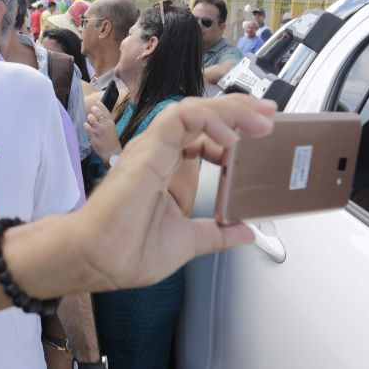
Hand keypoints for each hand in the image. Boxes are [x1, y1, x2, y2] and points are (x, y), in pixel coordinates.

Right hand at [76, 94, 275, 291]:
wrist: (99, 260)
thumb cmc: (126, 251)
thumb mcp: (187, 242)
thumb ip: (216, 233)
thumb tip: (244, 233)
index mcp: (166, 170)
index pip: (201, 135)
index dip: (232, 131)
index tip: (259, 138)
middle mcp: (159, 153)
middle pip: (201, 116)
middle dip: (238, 110)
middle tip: (270, 114)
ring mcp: (153, 148)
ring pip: (193, 109)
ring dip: (230, 110)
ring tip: (260, 121)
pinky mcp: (148, 148)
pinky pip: (180, 117)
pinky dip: (209, 119)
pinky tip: (230, 137)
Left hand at [84, 102, 120, 161]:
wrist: (112, 152)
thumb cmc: (111, 140)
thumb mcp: (111, 128)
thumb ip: (105, 121)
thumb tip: (98, 114)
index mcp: (110, 122)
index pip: (105, 110)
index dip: (100, 105)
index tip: (96, 101)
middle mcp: (105, 124)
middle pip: (97, 112)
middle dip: (93, 110)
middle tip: (92, 110)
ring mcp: (99, 129)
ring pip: (91, 117)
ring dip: (89, 118)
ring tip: (90, 120)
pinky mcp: (93, 134)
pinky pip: (86, 126)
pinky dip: (86, 125)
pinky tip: (87, 126)